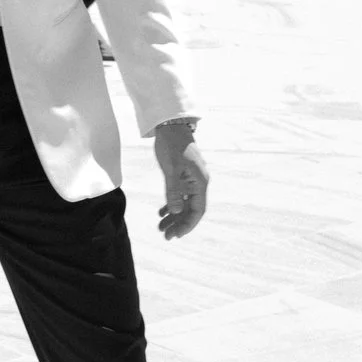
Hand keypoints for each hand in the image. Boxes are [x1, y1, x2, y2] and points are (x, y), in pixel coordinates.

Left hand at [154, 121, 210, 240]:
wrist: (170, 125)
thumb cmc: (172, 145)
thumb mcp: (171, 169)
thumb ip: (174, 190)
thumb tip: (176, 211)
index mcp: (200, 182)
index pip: (197, 210)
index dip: (188, 224)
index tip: (176, 235)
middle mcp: (199, 182)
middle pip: (191, 209)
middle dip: (179, 223)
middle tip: (166, 236)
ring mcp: (191, 179)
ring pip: (185, 203)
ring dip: (174, 216)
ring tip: (161, 227)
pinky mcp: (183, 175)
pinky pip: (180, 195)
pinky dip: (172, 204)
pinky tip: (162, 213)